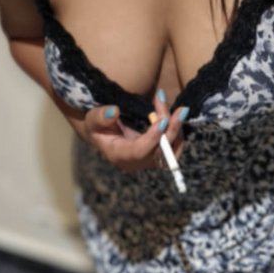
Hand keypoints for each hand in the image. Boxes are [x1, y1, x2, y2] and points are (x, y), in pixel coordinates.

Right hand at [64, 82, 188, 173]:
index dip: (153, 137)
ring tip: (180, 110)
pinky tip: (176, 116)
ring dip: (178, 130)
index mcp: (119, 155)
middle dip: (172, 130)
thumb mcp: (92, 120)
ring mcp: (149, 161)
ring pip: (172, 151)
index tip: (164, 119)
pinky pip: (175, 148)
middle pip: (160, 151)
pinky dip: (178, 132)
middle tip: (181, 110)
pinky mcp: (157, 155)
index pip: (140, 151)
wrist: (103, 134)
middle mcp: (137, 163)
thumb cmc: (97, 126)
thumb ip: (100, 117)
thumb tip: (114, 111)